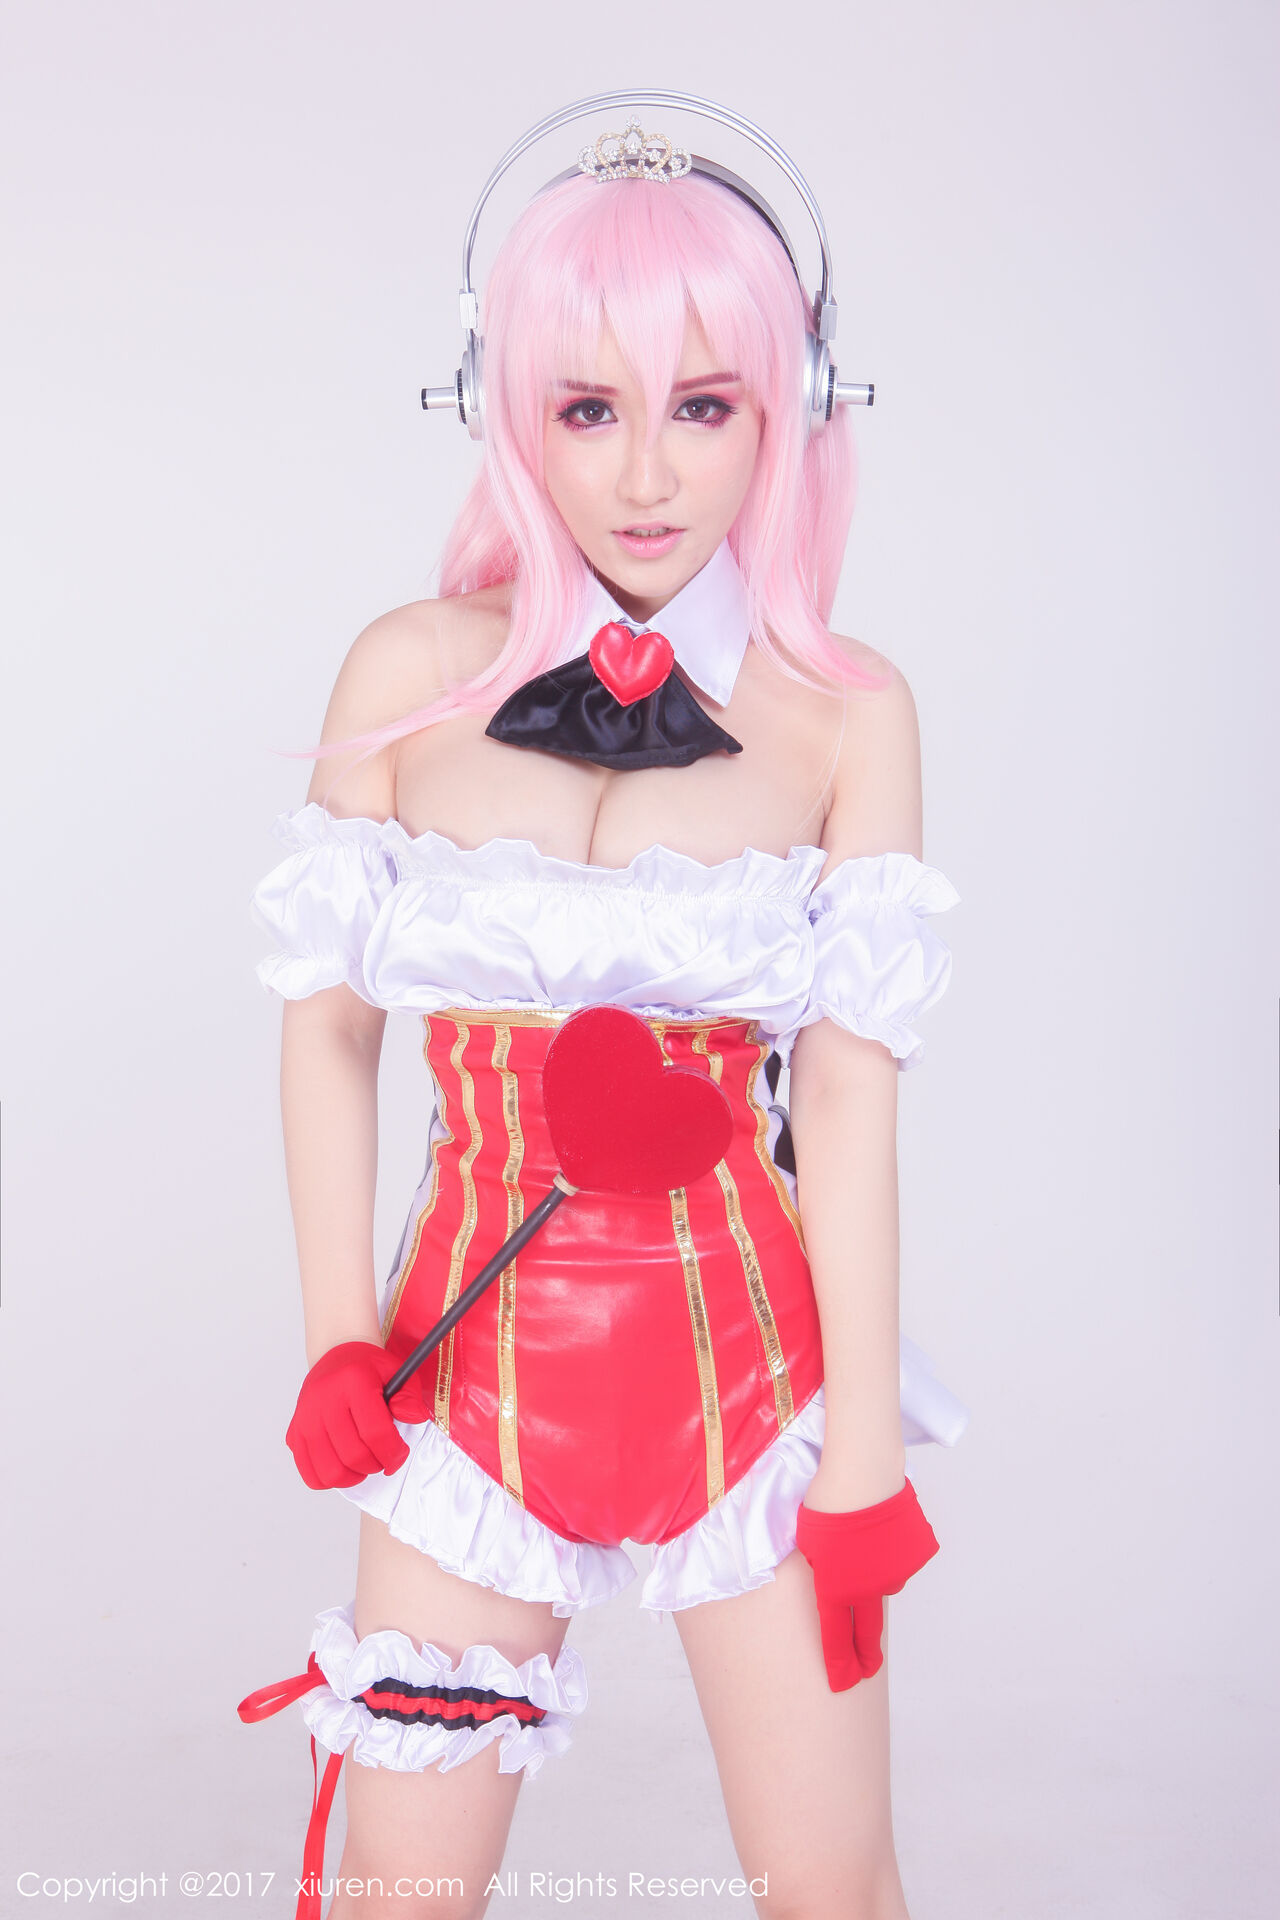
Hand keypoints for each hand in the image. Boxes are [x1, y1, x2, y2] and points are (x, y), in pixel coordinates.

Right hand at [285, 1341, 428, 1491]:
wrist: (336, 1355)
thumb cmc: (368, 1368)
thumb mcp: (397, 1372)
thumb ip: (410, 1396)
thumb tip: (413, 1418)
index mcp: (353, 1381)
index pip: (375, 1432)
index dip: (394, 1452)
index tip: (400, 1453)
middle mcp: (324, 1399)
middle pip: (354, 1456)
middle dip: (376, 1465)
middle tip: (383, 1457)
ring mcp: (305, 1418)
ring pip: (331, 1472)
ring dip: (354, 1477)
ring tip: (364, 1463)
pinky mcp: (294, 1433)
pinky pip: (310, 1474)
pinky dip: (330, 1480)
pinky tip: (343, 1465)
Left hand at [794, 1478, 939, 1691]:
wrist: (863, 1474)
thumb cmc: (826, 1502)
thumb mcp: (808, 1540)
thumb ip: (820, 1568)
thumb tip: (831, 1576)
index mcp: (836, 1589)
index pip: (836, 1638)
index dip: (839, 1664)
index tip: (842, 1683)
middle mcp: (869, 1590)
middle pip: (868, 1631)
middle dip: (866, 1654)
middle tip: (867, 1670)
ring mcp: (896, 1574)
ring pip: (884, 1581)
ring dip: (875, 1571)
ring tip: (864, 1539)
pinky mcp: (916, 1556)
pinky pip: (902, 1559)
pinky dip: (894, 1550)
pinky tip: (885, 1527)